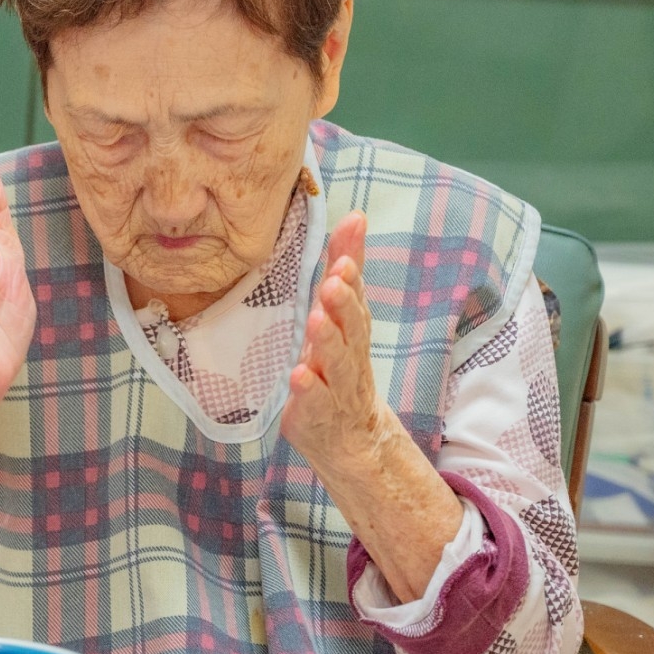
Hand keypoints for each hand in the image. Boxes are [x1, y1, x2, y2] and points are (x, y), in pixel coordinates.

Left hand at [280, 211, 393, 472]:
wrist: (352, 437)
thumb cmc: (340, 364)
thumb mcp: (341, 314)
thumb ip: (345, 267)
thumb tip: (355, 216)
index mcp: (352, 329)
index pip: (355, 297)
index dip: (351, 277)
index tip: (343, 256)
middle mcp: (350, 355)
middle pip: (351, 328)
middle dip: (343, 304)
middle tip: (334, 281)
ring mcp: (336, 386)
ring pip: (337, 363)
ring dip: (327, 340)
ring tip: (316, 319)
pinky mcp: (317, 413)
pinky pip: (315, 401)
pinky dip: (308, 388)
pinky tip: (298, 375)